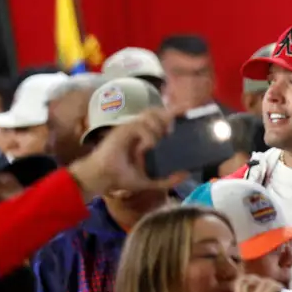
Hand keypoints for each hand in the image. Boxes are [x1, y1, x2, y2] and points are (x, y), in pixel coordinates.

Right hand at [67, 109, 185, 199]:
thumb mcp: (150, 181)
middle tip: (172, 131)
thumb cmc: (122, 178)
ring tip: (162, 138)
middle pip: (156, 111)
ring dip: (159, 125)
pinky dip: (148, 135)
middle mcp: (138, 130)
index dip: (174, 112)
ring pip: (149, 114)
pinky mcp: (122, 131)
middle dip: (168, 115)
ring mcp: (130, 128)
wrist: (103, 180)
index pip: (160, 118)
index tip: (188, 111)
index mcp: (145, 137)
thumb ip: (168, 180)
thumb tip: (186, 174)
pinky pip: (139, 125)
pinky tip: (148, 146)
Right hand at [236, 275, 287, 291]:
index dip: (248, 278)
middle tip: (270, 284)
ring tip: (278, 289)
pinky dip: (278, 287)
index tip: (258, 280)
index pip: (238, 284)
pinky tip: (281, 291)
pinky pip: (272, 287)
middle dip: (260, 279)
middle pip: (249, 280)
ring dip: (272, 283)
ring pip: (263, 282)